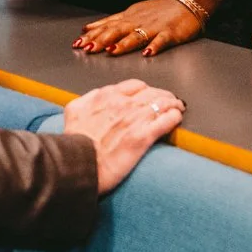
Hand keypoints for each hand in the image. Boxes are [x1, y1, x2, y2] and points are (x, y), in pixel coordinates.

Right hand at [62, 78, 184, 194]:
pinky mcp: (143, 136)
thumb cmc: (74, 143)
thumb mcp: (74, 111)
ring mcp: (135, 118)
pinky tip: (178, 118)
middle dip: (163, 95)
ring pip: (162, 103)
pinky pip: (167, 120)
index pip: (135, 86)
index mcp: (106, 96)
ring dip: (172, 103)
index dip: (146, 90)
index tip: (149, 95)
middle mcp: (123, 103)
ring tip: (178, 107)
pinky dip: (174, 117)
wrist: (78, 165)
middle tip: (169, 100)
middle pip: (152, 92)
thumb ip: (86, 100)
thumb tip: (94, 98)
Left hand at [75, 0, 201, 56]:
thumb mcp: (131, 12)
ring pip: (137, 35)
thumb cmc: (158, 10)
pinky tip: (148, 53)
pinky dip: (154, 46)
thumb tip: (88, 29)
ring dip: (124, 43)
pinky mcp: (170, 33)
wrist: (186, 2)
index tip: (78, 43)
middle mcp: (139, 21)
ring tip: (112, 50)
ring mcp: (154, 28)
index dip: (92, 34)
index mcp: (129, 17)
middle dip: (102, 39)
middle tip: (89, 48)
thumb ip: (111, 22)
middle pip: (118, 30)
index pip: (107, 25)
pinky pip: (161, 40)